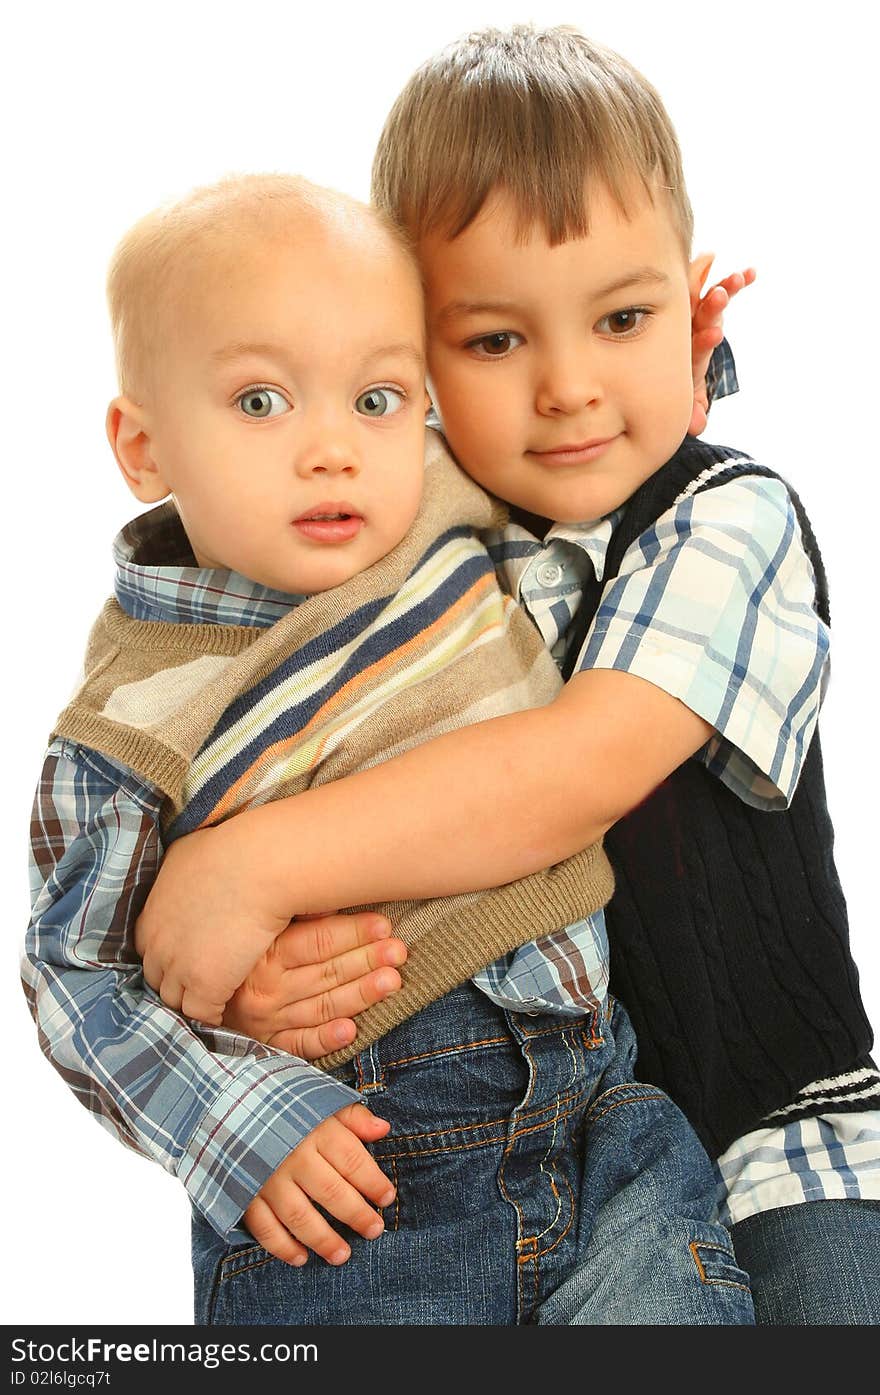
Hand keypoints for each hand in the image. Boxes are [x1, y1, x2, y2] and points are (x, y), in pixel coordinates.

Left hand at [135, 820, 291, 1024]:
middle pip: (159, 979)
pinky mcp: (203, 987)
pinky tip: (230, 1011)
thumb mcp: (186, 854)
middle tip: (206, 982)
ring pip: (177, 1001)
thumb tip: (186, 873)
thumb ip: (176, 876)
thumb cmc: (232, 850)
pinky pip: (201, 1016)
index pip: (151, 951)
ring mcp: (177, 969)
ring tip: (218, 1002)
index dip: (172, 957)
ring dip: (195, 1002)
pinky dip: (214, 1016)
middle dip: (179, 982)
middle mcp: (156, 946)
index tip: (193, 957)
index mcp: (149, 917)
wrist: (258, 865)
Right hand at [224, 912, 407, 1058]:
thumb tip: (332, 898)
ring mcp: (268, 1020)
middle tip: (398, 952)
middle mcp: (266, 989)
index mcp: (264, 954)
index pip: (315, 942)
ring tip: (392, 982)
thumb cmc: (243, 955)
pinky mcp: (270, 1045)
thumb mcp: (260, 931)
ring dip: (360, 995)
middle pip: (325, 973)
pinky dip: (326, 1038)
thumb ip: (296, 918)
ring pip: (322, 1006)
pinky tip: (351, 1030)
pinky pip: (301, 1044)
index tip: (383, 925)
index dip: (351, 932)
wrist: (205, 995)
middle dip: (366, 960)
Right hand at [243, 1103, 394, 1265]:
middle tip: (374, 1230)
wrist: (228, 1100)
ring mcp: (267, 1176)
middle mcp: (293, 1154)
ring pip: (299, 1216)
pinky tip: (300, 1258)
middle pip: (331, 1191)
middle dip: (356, 1215)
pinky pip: (263, 1227)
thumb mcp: (320, 1098)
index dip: (373, 1182)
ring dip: (323, 1239)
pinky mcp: (243, 1193)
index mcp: (316, 1129)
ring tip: (342, 1255)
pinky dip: (281, 1246)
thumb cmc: (285, 1103)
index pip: (352, 1160)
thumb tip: (383, 1129)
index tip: (387, 1198)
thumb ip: (352, 1116)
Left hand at [688, 253, 756, 435]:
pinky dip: (735, 283)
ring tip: (736, 278)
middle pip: (697, 317)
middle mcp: (687, 332)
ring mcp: (697, 316)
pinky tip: (750, 273)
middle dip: (711, 307)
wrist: (675, 367)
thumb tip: (697, 424)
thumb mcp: (688, 402)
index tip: (713, 334)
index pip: (692, 347)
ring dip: (722, 287)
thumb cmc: (683, 386)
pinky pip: (721, 292)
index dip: (702, 341)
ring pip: (707, 299)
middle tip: (719, 296)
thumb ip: (692, 412)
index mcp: (683, 356)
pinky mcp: (710, 307)